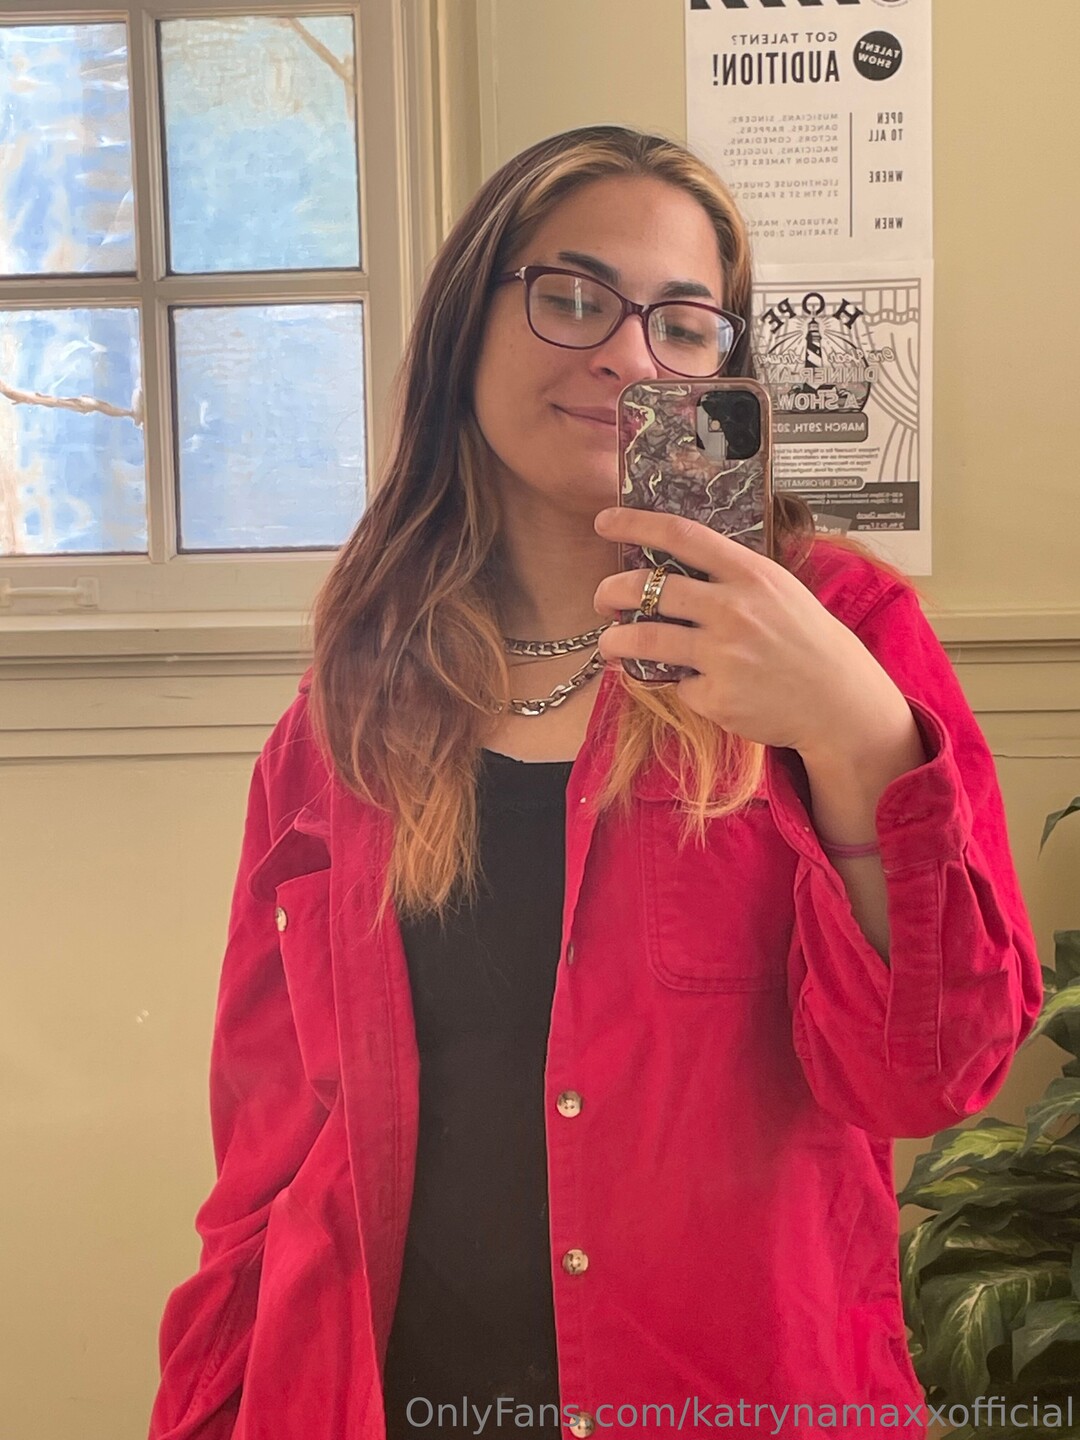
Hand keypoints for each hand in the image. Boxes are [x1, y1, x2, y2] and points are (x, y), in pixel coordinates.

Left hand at [591, 506, 913, 760]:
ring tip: (610, 643)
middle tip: (603, 598)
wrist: (840, 702)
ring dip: (614, 641)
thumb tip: (675, 571)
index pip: (681, 535)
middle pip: (646, 588)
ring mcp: (722, 655)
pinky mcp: (715, 696)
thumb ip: (732, 578)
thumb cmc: (808, 643)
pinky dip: (679, 683)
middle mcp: (732, 610)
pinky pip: (677, 684)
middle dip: (610, 591)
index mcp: (750, 574)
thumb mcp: (779, 592)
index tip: (605, 521)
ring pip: (643, 640)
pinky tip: (697, 684)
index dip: (635, 523)